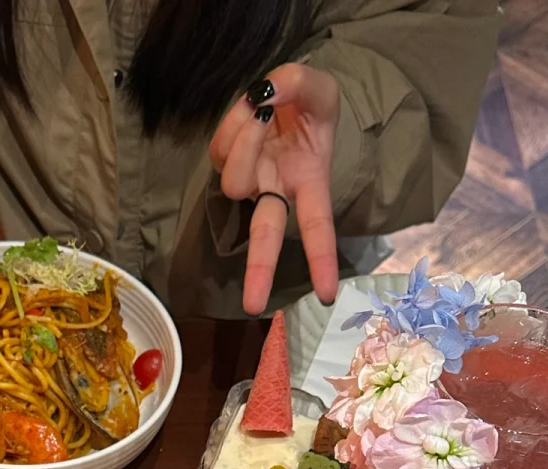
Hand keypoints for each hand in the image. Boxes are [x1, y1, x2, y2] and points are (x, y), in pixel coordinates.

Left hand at [209, 63, 340, 314]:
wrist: (283, 96)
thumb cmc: (310, 104)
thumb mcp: (318, 87)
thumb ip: (296, 83)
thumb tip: (264, 97)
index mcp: (310, 184)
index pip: (317, 228)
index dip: (321, 260)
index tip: (328, 294)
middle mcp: (277, 191)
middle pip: (266, 236)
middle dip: (259, 271)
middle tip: (253, 306)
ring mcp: (249, 182)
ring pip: (235, 180)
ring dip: (244, 140)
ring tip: (262, 111)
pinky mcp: (225, 166)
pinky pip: (219, 152)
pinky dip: (231, 126)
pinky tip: (248, 114)